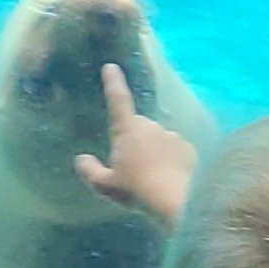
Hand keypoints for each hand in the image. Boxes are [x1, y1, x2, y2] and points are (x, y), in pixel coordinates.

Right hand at [74, 63, 198, 231]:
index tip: (111, 67)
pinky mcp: (187, 148)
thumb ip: (90, 171)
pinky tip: (169, 179)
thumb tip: (81, 159)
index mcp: (127, 130)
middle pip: (137, 128)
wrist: (175, 200)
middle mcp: (150, 126)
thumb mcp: (105, 186)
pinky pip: (174, 151)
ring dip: (153, 152)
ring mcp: (171, 135)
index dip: (113, 83)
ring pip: (157, 140)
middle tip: (131, 169)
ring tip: (152, 178)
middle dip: (134, 141)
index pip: (117, 101)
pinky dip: (170, 160)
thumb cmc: (136, 190)